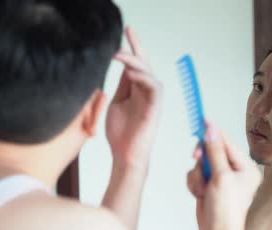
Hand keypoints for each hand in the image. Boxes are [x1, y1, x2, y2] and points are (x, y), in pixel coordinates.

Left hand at [107, 27, 162, 170]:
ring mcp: (153, 99)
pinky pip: (154, 87)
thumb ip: (122, 85)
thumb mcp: (116, 102)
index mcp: (137, 90)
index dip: (133, 47)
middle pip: (144, 64)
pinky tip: (130, 73)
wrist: (124, 155)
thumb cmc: (121, 134)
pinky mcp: (155, 108)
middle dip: (137, 46)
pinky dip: (143, 78)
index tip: (127, 30)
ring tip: (120, 55)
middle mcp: (147, 92)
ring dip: (135, 61)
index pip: (136, 65)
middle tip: (128, 30)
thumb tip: (122, 66)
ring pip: (149, 72)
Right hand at [187, 124, 261, 229]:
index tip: (201, 120)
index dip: (213, 133)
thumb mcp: (221, 176)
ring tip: (202, 189)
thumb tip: (211, 129)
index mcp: (247, 168)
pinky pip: (197, 175)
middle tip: (197, 158)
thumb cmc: (225, 210)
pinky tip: (199, 194)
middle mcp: (236, 172)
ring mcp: (222, 180)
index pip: (227, 144)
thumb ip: (214, 151)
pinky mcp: (210, 187)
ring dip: (198, 175)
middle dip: (203, 160)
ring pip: (201, 164)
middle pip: (212, 151)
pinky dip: (195, 183)